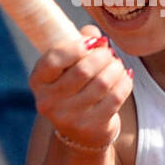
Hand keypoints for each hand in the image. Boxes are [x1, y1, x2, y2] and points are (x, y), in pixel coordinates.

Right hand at [28, 25, 132, 149]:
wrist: (81, 132)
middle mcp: (48, 101)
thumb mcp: (69, 66)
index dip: (76, 46)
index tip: (93, 42)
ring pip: (102, 83)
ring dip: (116, 68)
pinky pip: (115, 98)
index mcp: (38, 81)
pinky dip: (124, 83)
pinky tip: (125, 77)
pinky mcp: (90, 127)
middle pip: (83, 70)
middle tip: (110, 54)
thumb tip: (92, 32)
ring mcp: (69, 117)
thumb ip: (79, 44)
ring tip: (118, 65)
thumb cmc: (75, 89)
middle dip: (102, 56)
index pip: (54, 59)